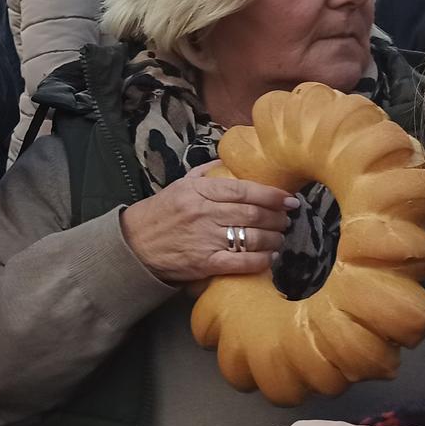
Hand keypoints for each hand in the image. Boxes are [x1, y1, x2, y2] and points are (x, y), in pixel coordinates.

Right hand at [119, 163, 293, 283]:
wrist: (135, 244)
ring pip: (252, 237)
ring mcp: (205, 239)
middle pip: (253, 214)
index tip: (289, 199)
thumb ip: (204, 173)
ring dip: (274, 239)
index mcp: (198, 191)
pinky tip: (269, 257)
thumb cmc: (160, 213)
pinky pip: (242, 261)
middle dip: (277, 218)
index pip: (243, 189)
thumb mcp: (179, 185)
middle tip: (286, 220)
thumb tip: (227, 162)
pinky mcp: (205, 263)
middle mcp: (203, 213)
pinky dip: (261, 260)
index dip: (271, 195)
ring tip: (280, 238)